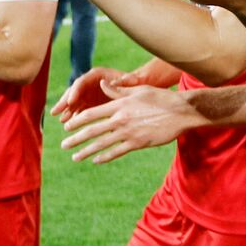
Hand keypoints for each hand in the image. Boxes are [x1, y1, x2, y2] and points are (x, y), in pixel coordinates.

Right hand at [52, 66, 155, 122]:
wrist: (138, 87)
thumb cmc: (136, 83)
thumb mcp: (132, 81)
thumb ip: (124, 81)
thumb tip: (117, 81)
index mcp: (97, 74)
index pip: (82, 81)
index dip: (75, 91)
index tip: (71, 102)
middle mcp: (90, 82)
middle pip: (74, 91)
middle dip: (65, 101)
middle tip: (56, 112)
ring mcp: (89, 92)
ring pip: (75, 101)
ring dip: (67, 110)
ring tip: (62, 120)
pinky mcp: (90, 102)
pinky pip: (79, 109)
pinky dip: (74, 115)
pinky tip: (68, 123)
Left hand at [61, 80, 196, 163]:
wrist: (181, 112)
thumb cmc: (161, 98)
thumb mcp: (138, 90)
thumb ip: (118, 91)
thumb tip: (102, 84)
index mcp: (119, 105)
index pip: (91, 114)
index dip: (77, 121)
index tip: (67, 126)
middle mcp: (120, 119)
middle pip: (92, 131)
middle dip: (75, 139)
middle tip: (64, 145)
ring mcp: (128, 132)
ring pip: (101, 144)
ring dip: (86, 151)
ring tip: (75, 157)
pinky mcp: (138, 143)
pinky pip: (116, 152)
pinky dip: (105, 157)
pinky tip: (96, 160)